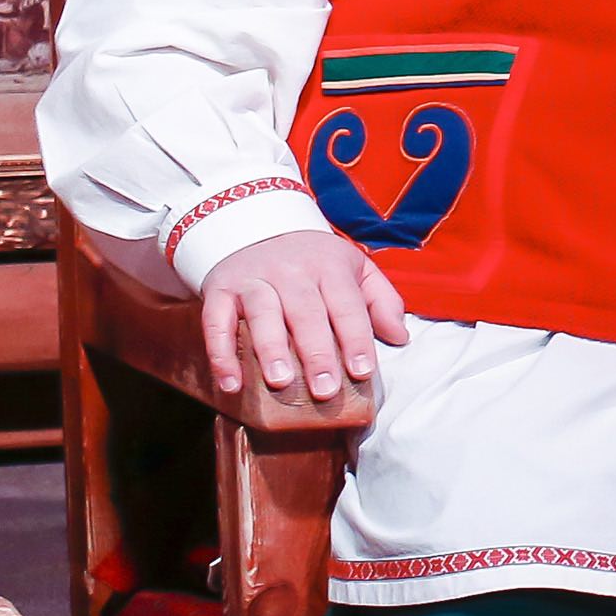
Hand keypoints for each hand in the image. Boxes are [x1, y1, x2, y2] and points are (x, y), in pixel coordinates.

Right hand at [199, 231, 408, 403]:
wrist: (254, 225)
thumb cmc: (313, 260)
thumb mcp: (354, 267)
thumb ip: (381, 300)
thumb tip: (400, 337)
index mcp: (329, 267)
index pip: (347, 305)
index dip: (356, 339)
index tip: (363, 372)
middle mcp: (291, 270)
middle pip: (306, 312)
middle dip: (317, 352)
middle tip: (325, 390)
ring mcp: (253, 279)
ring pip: (262, 314)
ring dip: (270, 349)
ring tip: (280, 382)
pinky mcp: (220, 289)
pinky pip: (216, 321)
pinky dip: (220, 352)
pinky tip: (230, 383)